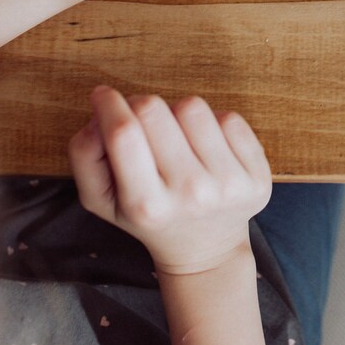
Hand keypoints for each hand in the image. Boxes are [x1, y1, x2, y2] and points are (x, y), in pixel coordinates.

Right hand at [69, 87, 272, 274]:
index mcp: (147, 205)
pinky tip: (206, 149)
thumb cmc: (148, 216)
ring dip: (178, 115)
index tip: (103, 95)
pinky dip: (212, 125)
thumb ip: (85, 157)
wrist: (205, 250)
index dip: (109, 104)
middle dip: (140, 107)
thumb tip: (98, 115)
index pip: (124, 133)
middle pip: (155, 110)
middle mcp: (191, 194)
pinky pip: (229, 117)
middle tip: (142, 123)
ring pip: (193, 107)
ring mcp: (229, 185)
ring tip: (177, 141)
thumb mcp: (102, 200)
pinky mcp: (258, 177)